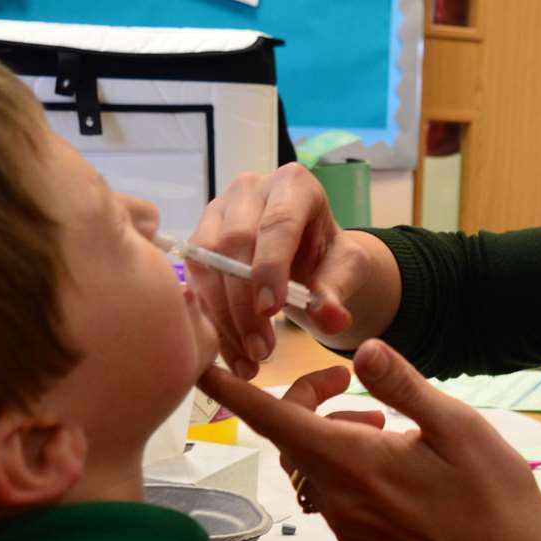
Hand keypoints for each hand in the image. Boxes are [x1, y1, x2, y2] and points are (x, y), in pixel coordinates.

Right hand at [189, 164, 375, 378]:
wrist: (309, 259)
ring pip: (206, 262)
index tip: (271, 312)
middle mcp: (250, 188)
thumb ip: (337, 292)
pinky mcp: (199, 238)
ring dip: (224, 316)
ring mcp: (218, 211)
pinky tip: (231, 350)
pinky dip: (212, 319)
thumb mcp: (346, 271)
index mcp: (294, 185)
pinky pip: (195, 279)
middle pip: (234, 243)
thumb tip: (333, 320)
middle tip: (262, 348)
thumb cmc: (329, 257)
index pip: (277, 223)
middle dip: (245, 302)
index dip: (270, 268)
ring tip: (249, 356)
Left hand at [198, 341, 540, 540]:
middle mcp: (339, 498)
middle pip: (290, 436)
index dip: (234, 392)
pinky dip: (342, 461)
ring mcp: (346, 523)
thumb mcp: (457, 426)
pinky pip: (328, 489)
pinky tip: (388, 455)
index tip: (203, 367)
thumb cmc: (493, 491)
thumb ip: (403, 386)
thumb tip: (362, 349)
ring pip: (308, 463)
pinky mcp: (358, 538)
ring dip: (328, 431)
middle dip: (305, 399)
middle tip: (349, 380)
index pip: (276, 421)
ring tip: (382, 421)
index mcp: (358, 463)